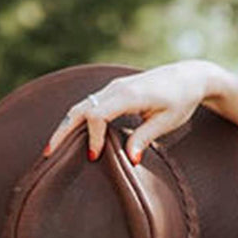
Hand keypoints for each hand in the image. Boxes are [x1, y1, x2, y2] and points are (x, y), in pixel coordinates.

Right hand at [41, 59, 223, 162]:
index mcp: (129, 95)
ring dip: (65, 127)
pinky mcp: (113, 91)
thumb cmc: (181, 100)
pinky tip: (70, 137)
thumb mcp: (168, 122)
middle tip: (48, 155)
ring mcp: (112, 88)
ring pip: (81, 106)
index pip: (97, 115)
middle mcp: (116, 89)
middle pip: (80, 109)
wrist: (188, 76)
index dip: (92, 138)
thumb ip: (145, 138)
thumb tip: (130, 160)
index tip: (94, 157)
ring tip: (52, 149)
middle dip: (62, 131)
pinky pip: (89, 105)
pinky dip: (77, 121)